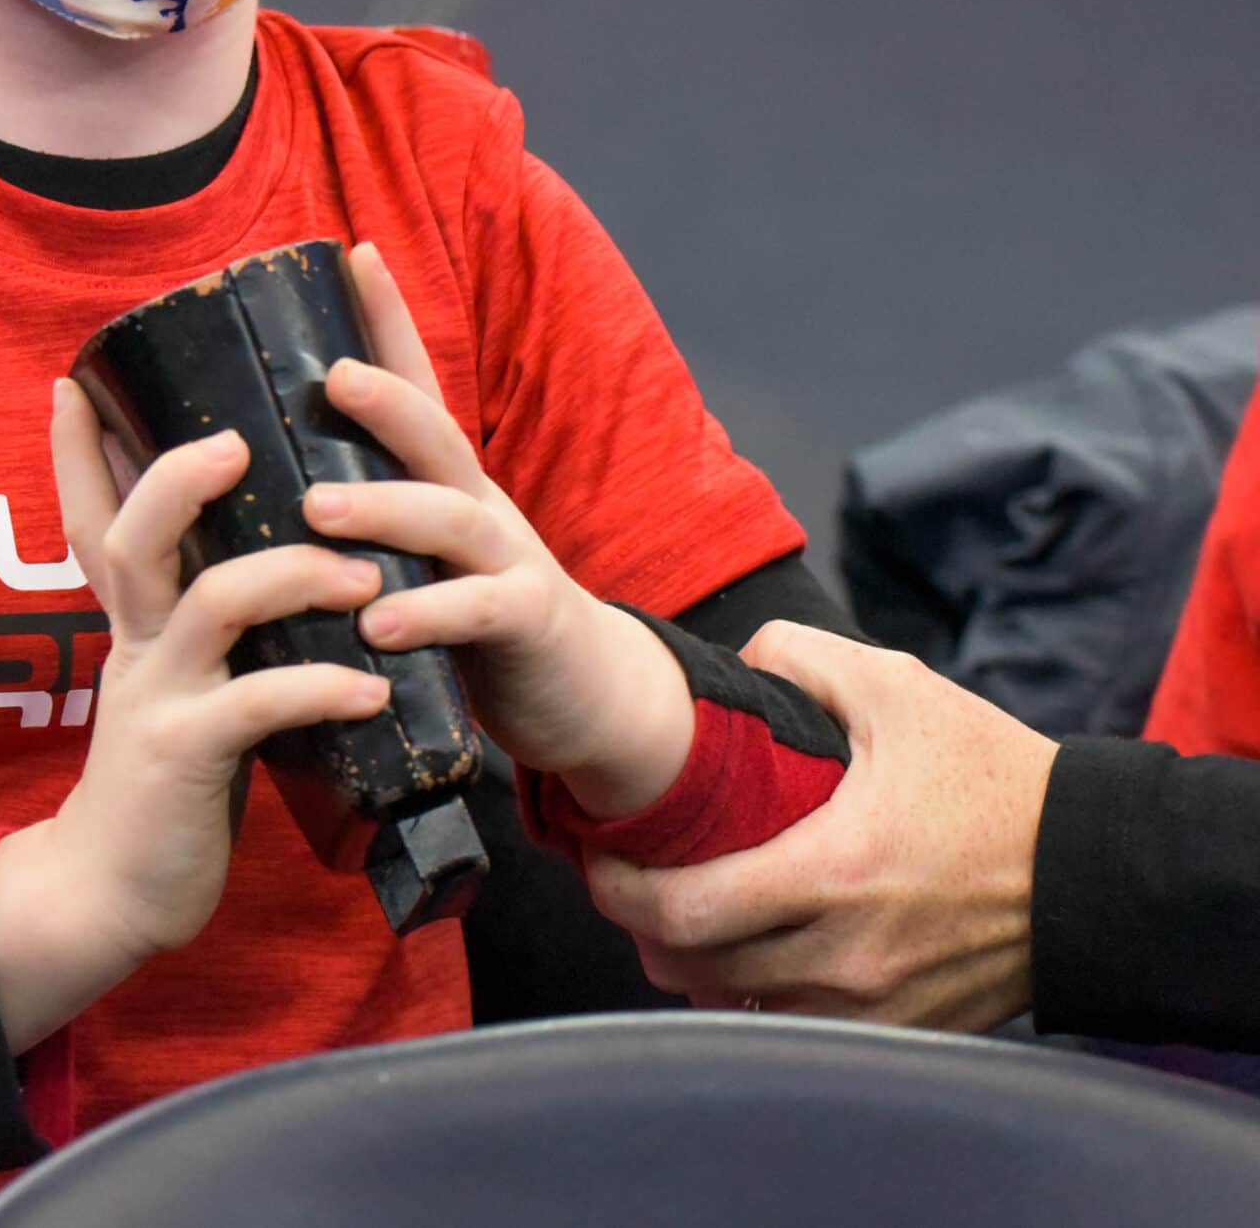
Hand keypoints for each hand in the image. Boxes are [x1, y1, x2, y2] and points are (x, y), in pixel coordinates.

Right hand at [0, 375, 391, 1050]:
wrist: (114, 891)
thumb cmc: (168, 778)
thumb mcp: (173, 683)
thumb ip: (202, 626)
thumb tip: (261, 562)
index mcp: (135, 620)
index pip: (94, 517)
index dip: (77, 452)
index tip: (72, 381)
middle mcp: (136, 644)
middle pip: (135, 537)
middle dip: (180, 479)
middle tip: (237, 441)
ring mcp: (157, 697)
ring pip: (211, 603)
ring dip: (293, 575)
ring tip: (361, 574)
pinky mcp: (187, 756)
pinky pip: (259, 704)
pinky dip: (322, 689)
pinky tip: (373, 691)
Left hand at [298, 245, 694, 819]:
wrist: (589, 695)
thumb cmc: (473, 618)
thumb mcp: (418, 553)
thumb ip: (362, 517)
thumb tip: (256, 476)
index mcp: (445, 481)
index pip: (418, 387)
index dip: (392, 319)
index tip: (356, 251)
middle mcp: (479, 503)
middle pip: (437, 434)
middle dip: (388, 399)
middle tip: (332, 375)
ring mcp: (510, 558)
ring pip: (452, 517)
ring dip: (386, 509)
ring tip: (318, 510)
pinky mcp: (530, 624)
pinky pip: (480, 611)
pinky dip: (429, 614)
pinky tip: (377, 626)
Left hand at [585, 624, 1058, 1028]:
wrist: (1093, 873)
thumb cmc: (993, 779)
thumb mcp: (896, 689)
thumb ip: (798, 659)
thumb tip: (731, 659)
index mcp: (833, 872)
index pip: (682, 908)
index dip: (617, 888)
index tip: (595, 856)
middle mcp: (845, 953)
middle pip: (693, 964)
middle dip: (640, 924)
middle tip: (623, 880)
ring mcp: (872, 1002)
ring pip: (735, 1001)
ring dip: (690, 961)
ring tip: (674, 911)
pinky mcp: (899, 1029)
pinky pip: (790, 1024)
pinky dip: (751, 990)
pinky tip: (740, 948)